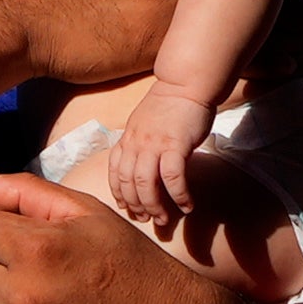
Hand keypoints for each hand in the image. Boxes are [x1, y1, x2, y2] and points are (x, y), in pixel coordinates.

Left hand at [99, 102, 212, 236]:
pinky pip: (173, 178)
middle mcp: (136, 144)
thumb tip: (141, 165)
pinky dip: (179, 195)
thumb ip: (139, 143)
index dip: (119, 195)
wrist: (185, 83)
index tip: (128, 209)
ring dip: (155, 206)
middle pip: (128, 184)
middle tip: (148, 220)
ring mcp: (154, 144)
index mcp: (128, 139)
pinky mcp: (175, 145)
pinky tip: (188, 205)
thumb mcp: (143, 124)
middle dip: (137, 207)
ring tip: (165, 219)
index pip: (115, 173)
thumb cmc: (169, 104)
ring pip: (146, 184)